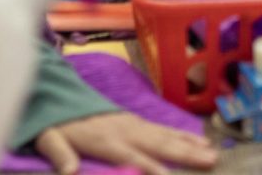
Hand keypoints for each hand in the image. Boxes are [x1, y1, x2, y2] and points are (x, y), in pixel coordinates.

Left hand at [35, 113, 217, 174]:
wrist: (59, 95)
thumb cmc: (55, 124)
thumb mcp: (49, 139)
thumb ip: (59, 154)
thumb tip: (69, 171)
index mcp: (105, 140)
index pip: (133, 157)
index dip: (152, 169)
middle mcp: (126, 131)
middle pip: (159, 145)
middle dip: (186, 154)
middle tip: (211, 161)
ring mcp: (134, 124)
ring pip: (167, 136)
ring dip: (191, 145)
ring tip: (212, 154)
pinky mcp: (137, 120)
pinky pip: (164, 129)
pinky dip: (183, 135)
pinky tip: (199, 140)